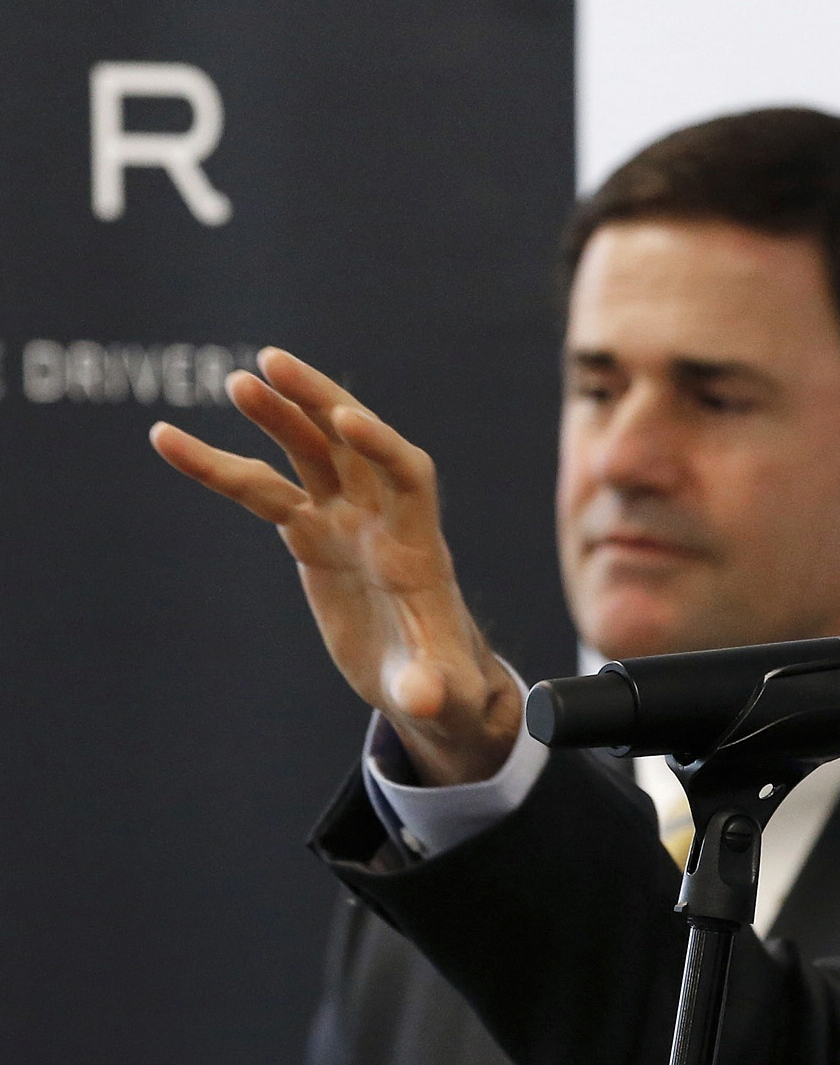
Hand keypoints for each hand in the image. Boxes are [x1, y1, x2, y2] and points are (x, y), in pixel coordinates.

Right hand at [150, 347, 522, 784]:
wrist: (429, 683)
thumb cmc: (446, 685)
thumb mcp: (442, 694)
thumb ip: (434, 690)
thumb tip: (425, 701)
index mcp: (417, 546)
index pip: (408, 477)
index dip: (383, 447)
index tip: (350, 421)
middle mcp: (381, 520)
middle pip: (354, 444)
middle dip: (320, 402)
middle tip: (274, 363)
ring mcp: (344, 522)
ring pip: (309, 453)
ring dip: (277, 414)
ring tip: (238, 380)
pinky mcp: (311, 536)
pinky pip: (261, 489)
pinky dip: (218, 466)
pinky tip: (168, 439)